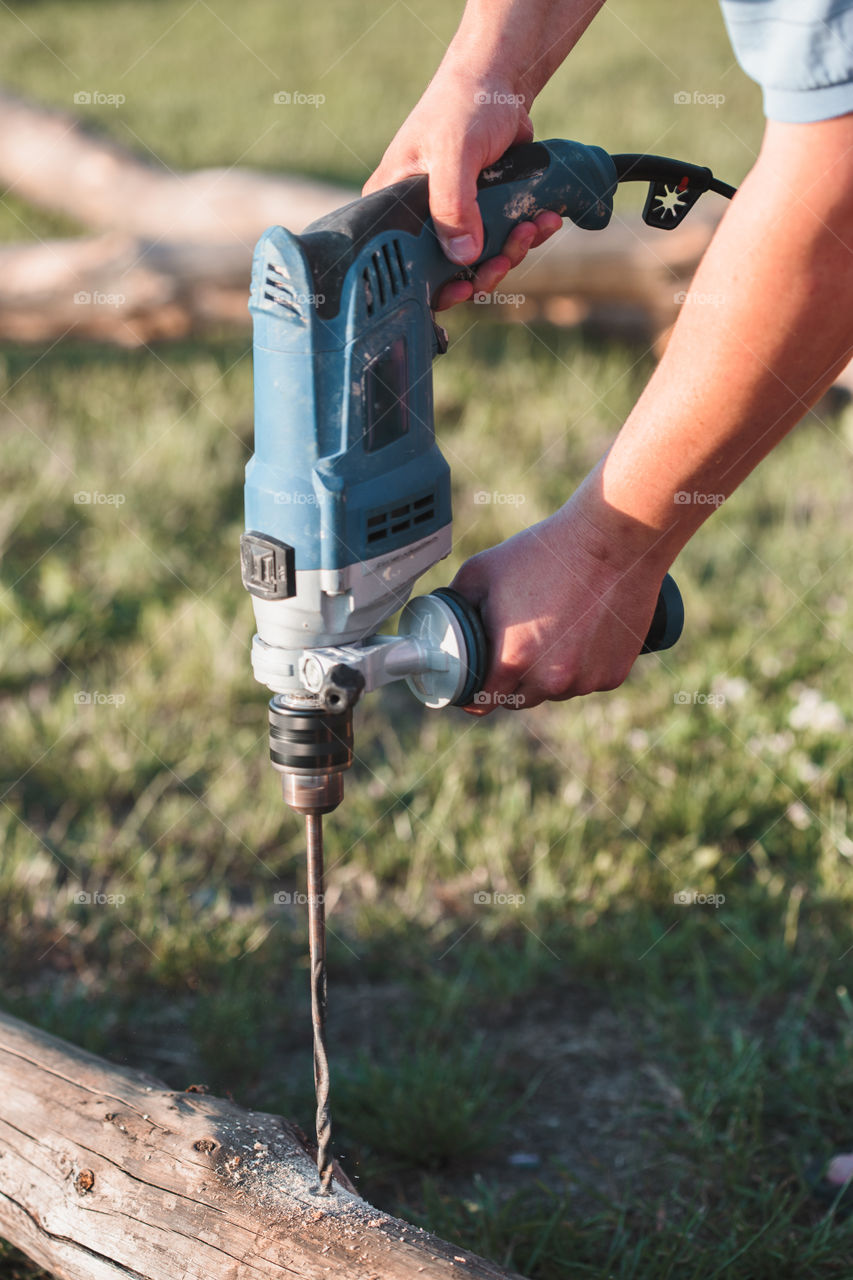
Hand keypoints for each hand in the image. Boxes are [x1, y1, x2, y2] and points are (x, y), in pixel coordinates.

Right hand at [362, 62, 560, 310]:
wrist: (500, 83)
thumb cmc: (464, 105)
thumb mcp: (453, 152)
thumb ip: (454, 205)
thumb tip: (462, 257)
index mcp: (395, 208)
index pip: (405, 265)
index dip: (434, 287)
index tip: (464, 288)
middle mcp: (420, 219)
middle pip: (448, 272)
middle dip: (486, 269)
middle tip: (509, 253)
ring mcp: (453, 219)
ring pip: (482, 260)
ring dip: (513, 250)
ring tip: (535, 224)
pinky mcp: (482, 215)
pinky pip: (503, 241)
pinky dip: (526, 235)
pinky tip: (544, 218)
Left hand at [451, 493, 668, 713]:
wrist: (613, 540)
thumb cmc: (546, 552)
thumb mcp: (482, 571)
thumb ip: (456, 605)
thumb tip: (440, 624)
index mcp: (513, 660)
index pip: (482, 701)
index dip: (472, 693)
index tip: (474, 682)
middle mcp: (550, 679)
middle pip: (520, 698)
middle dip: (512, 679)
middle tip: (517, 644)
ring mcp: (585, 680)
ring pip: (556, 690)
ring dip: (549, 673)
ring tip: (554, 630)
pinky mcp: (613, 674)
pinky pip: (587, 680)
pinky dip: (582, 666)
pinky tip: (582, 631)